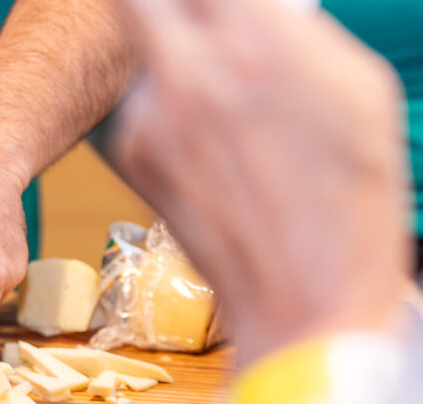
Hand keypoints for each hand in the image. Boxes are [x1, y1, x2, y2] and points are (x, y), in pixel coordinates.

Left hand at [112, 0, 407, 365]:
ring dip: (173, 61)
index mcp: (255, 40)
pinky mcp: (130, 155)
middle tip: (192, 20)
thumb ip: (290, 31)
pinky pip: (141, 107)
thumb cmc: (350, 195)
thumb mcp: (354, 86)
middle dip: (163, 5)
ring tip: (224, 107)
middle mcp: (187, 70)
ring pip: (145, 53)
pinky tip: (211, 149)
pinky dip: (166, 109)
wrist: (303, 294)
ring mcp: (148, 117)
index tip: (212, 5)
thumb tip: (255, 8)